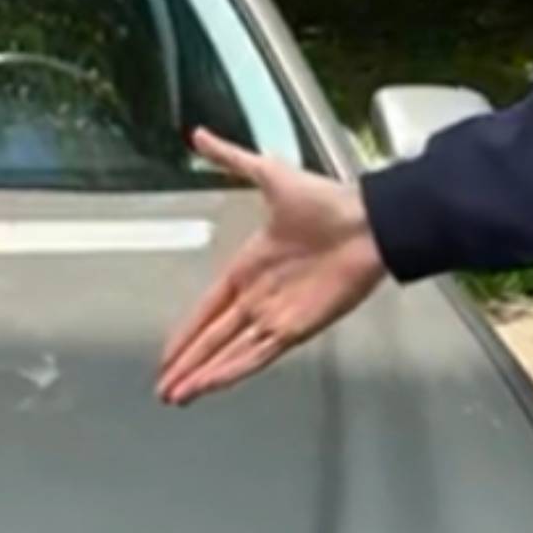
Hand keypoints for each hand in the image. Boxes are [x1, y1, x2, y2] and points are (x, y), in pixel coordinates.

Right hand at [156, 133, 388, 400]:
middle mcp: (258, 297)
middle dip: (186, 364)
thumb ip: (232, 159)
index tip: (166, 353)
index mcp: (247, 267)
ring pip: (228, 353)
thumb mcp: (269, 174)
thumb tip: (198, 136)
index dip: (185, 332)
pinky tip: (208, 386)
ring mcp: (276, 316)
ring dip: (202, 375)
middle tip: (163, 389)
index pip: (207, 308)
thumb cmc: (327, 200)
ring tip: (177, 396)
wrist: (369, 221)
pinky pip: (255, 356)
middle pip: (212, 338)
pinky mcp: (295, 329)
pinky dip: (230, 372)